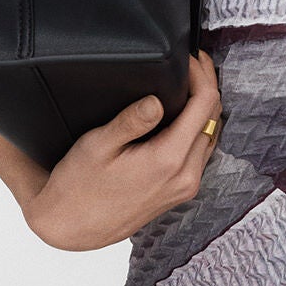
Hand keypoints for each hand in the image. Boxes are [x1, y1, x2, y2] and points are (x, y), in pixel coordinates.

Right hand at [23, 51, 222, 251]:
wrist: (71, 226)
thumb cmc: (78, 185)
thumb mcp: (98, 145)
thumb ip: (131, 121)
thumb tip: (157, 100)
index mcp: (168, 161)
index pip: (204, 106)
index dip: (202, 76)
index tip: (191, 59)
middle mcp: (186, 176)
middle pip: (213, 119)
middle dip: (207, 86)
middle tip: (194, 63)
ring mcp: (186, 187)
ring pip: (212, 135)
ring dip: (205, 107)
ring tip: (190, 82)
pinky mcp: (181, 191)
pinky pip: (202, 151)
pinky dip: (199, 128)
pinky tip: (184, 114)